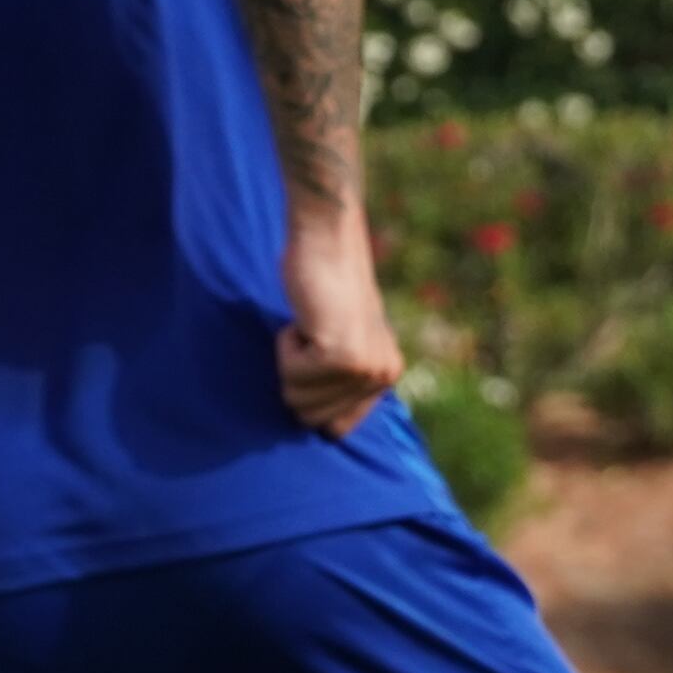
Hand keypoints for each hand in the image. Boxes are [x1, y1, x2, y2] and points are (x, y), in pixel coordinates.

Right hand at [279, 212, 404, 438]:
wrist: (327, 242)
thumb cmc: (323, 287)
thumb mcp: (340, 340)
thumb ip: (340, 379)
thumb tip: (324, 430)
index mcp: (386, 376)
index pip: (336, 429)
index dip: (309, 398)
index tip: (314, 358)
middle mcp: (383, 376)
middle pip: (310, 418)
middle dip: (296, 377)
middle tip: (313, 335)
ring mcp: (366, 368)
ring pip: (296, 397)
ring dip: (289, 359)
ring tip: (311, 325)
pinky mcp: (342, 356)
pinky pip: (291, 374)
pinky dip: (285, 346)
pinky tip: (306, 320)